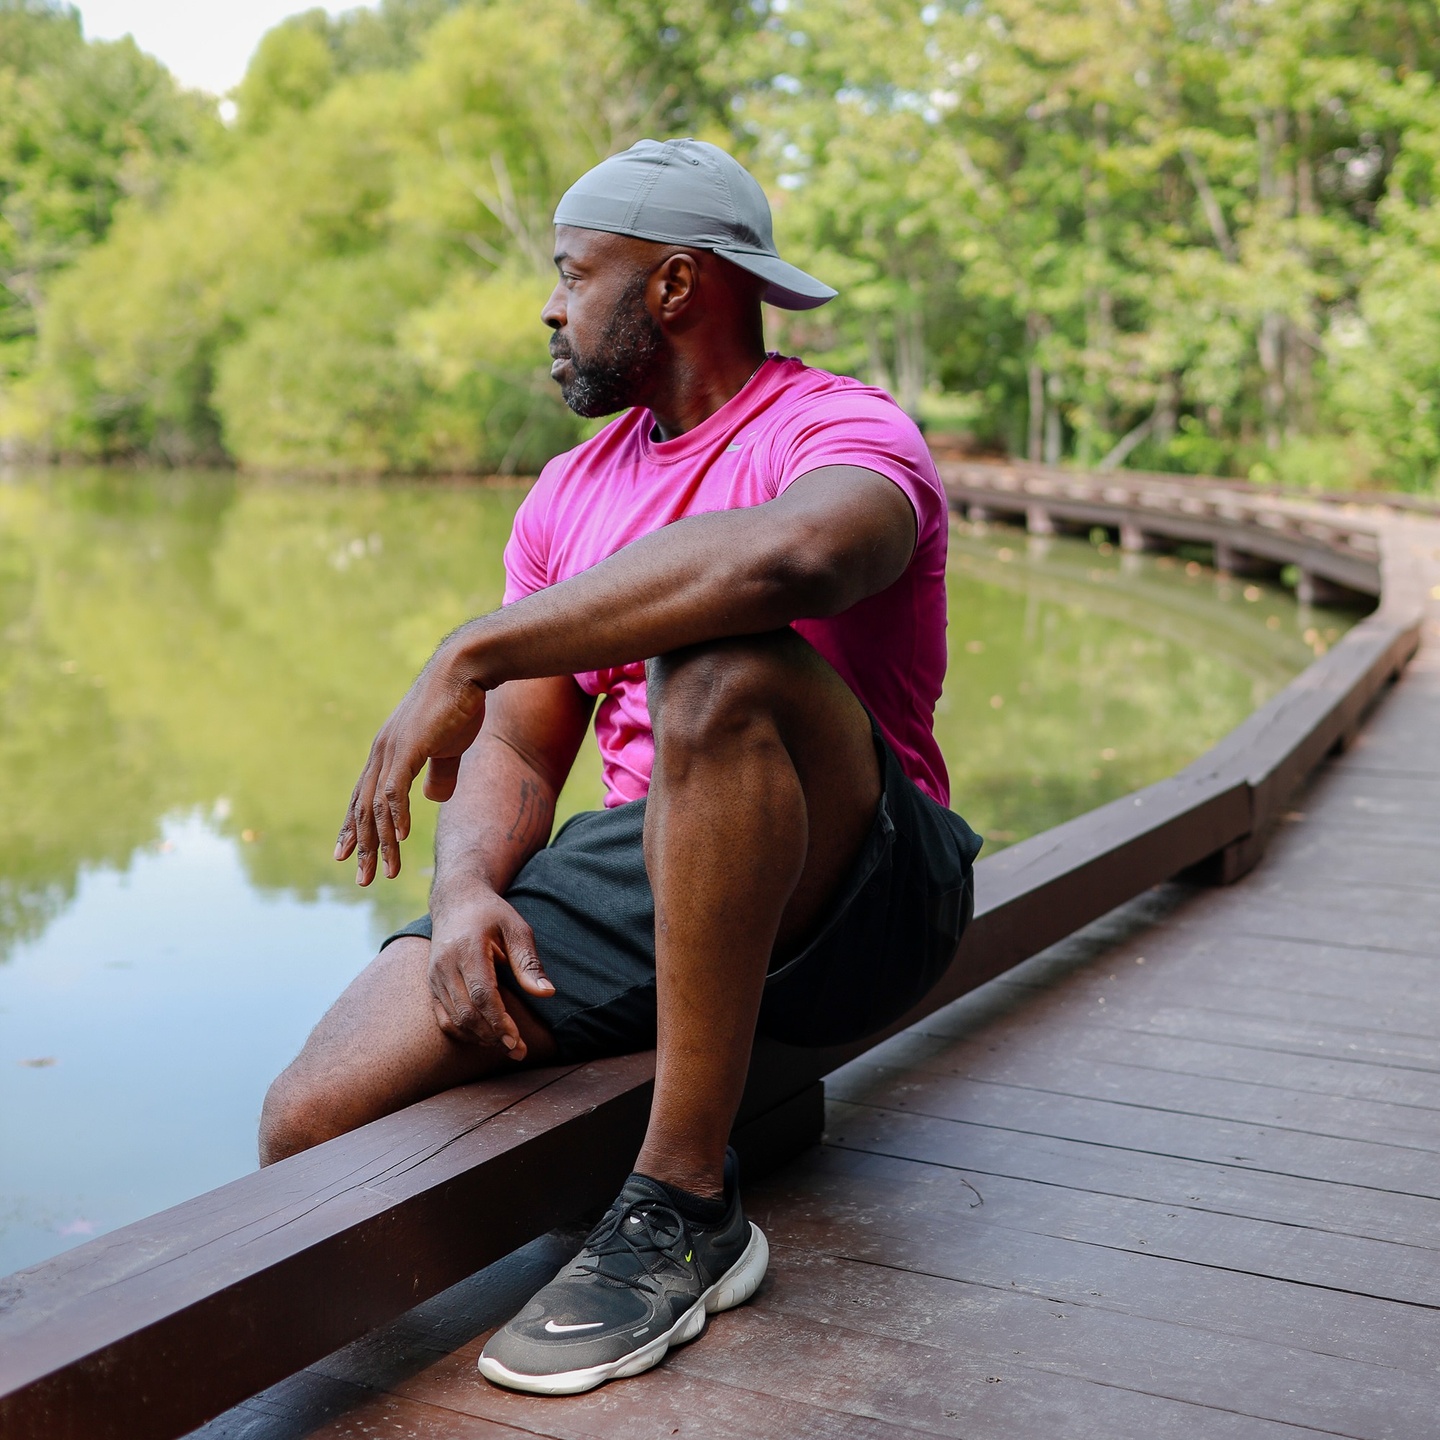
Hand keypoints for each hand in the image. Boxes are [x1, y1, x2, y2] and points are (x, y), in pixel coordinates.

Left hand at [335, 643, 486, 884]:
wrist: (466, 669)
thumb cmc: (460, 704)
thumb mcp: (449, 747)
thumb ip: (440, 772)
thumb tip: (433, 799)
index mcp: (388, 752)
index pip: (363, 797)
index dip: (355, 828)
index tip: (349, 855)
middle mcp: (381, 753)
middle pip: (362, 808)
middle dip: (362, 846)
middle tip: (361, 878)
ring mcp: (391, 750)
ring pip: (375, 807)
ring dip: (380, 843)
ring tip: (385, 871)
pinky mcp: (407, 748)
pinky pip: (393, 791)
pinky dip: (394, 817)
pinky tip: (399, 838)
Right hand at [427, 892, 555, 1053]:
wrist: (456, 900)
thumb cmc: (492, 913)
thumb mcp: (516, 928)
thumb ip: (528, 962)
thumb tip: (547, 993)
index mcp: (468, 949)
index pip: (482, 994)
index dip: (499, 1021)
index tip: (517, 1041)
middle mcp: (446, 965)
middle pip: (466, 1012)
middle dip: (493, 1036)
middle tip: (518, 1051)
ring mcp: (435, 976)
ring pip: (453, 1019)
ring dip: (479, 1038)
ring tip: (506, 1047)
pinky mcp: (432, 984)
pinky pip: (443, 1018)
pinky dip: (463, 1033)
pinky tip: (485, 1037)